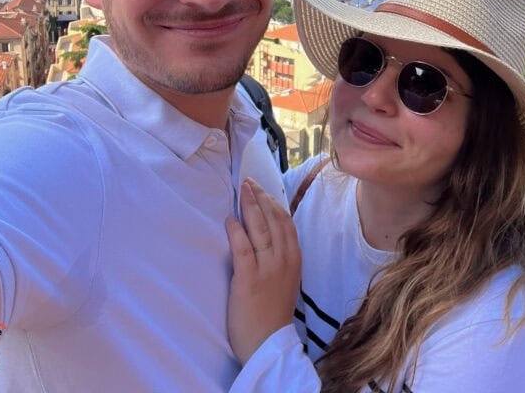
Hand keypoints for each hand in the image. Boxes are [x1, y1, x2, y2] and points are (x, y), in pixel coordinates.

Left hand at [226, 178, 300, 363]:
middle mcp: (284, 259)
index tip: (262, 189)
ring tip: (241, 192)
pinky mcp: (250, 278)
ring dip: (249, 207)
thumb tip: (267, 235)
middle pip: (273, 220)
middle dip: (260, 198)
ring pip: (260, 229)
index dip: (273, 202)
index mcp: (295, 258)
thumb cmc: (274, 312)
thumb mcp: (287, 279)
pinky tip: (230, 219)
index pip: (286, 222)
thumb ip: (281, 258)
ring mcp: (268, 268)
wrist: (269, 342)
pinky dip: (236, 231)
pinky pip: (243, 249)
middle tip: (248, 183)